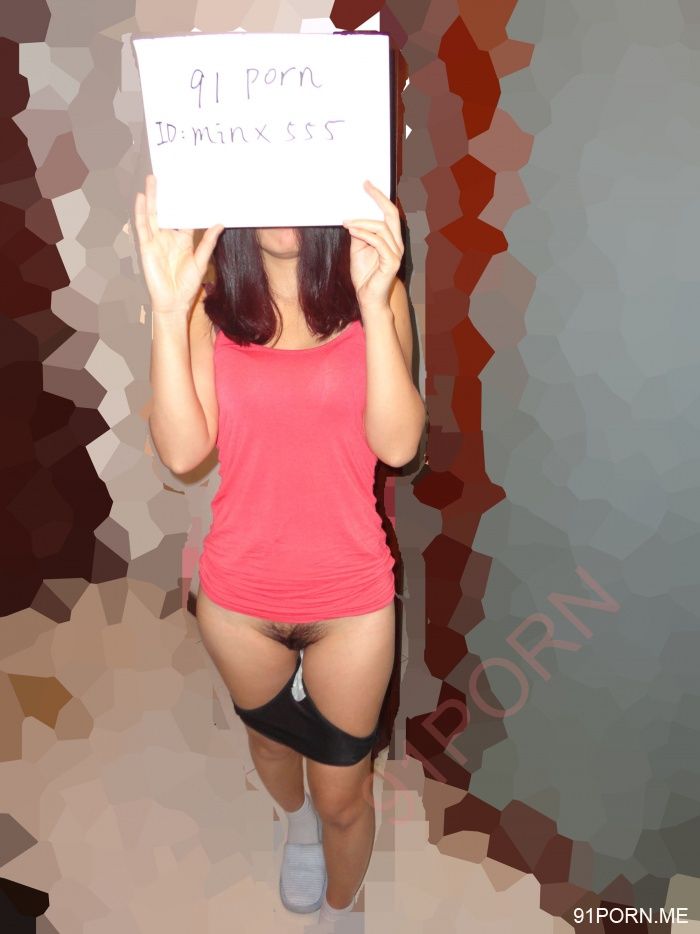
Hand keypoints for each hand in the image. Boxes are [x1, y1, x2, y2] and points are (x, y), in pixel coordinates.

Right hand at [133, 174, 223, 313]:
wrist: (173, 302)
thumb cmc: (187, 285)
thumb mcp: (201, 260)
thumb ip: (208, 242)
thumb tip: (220, 223)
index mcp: (183, 240)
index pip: (185, 217)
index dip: (187, 203)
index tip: (192, 186)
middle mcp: (169, 237)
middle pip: (167, 211)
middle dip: (166, 194)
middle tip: (168, 174)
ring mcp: (156, 241)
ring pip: (153, 214)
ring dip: (152, 197)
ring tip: (152, 179)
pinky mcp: (146, 246)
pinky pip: (143, 226)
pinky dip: (141, 211)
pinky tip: (141, 197)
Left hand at [342, 180, 403, 314]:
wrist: (368, 298)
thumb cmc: (364, 275)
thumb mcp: (357, 249)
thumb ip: (358, 234)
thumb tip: (353, 218)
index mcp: (391, 239)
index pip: (388, 213)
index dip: (379, 197)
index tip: (367, 184)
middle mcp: (397, 244)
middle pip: (391, 214)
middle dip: (378, 198)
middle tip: (365, 186)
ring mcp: (396, 253)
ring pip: (381, 228)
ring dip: (362, 222)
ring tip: (347, 221)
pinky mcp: (391, 262)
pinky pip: (378, 242)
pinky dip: (364, 234)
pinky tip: (352, 230)